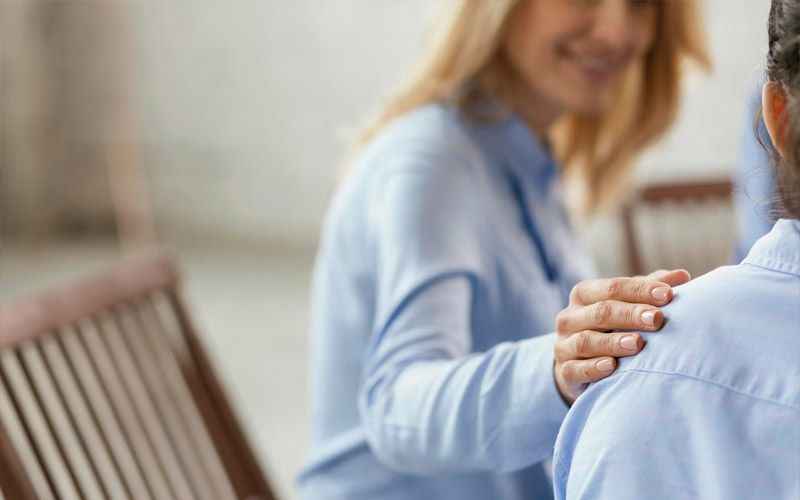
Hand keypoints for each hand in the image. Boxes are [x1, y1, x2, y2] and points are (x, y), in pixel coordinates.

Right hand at [553, 269, 690, 404]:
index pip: (611, 287)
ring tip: (637, 344)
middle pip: (600, 312)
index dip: (639, 290)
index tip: (668, 295)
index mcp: (584, 295)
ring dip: (612, 342)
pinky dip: (593, 368)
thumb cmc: (609, 328)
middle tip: (657, 319)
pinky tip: (612, 367)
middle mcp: (570, 317)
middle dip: (630, 315)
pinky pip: (575, 369)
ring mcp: (564, 345)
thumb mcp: (625, 305)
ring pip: (586, 341)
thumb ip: (648, 291)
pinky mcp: (564, 371)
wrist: (578, 364)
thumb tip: (682, 276)